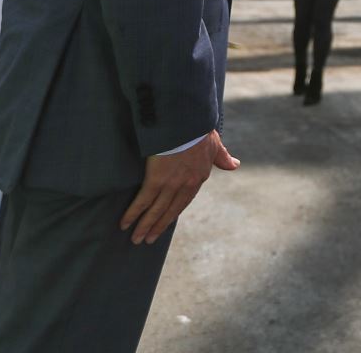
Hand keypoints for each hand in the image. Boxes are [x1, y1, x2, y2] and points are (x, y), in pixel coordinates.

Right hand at [119, 130, 240, 244]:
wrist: (187, 121)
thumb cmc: (200, 129)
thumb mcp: (215, 144)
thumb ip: (222, 158)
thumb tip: (235, 165)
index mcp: (199, 177)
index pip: (185, 200)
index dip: (173, 212)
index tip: (165, 221)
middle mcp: (186, 185)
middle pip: (169, 211)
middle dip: (158, 226)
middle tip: (148, 240)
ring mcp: (171, 184)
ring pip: (156, 210)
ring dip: (145, 226)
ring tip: (136, 239)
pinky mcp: (156, 180)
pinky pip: (143, 201)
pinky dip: (133, 214)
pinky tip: (125, 223)